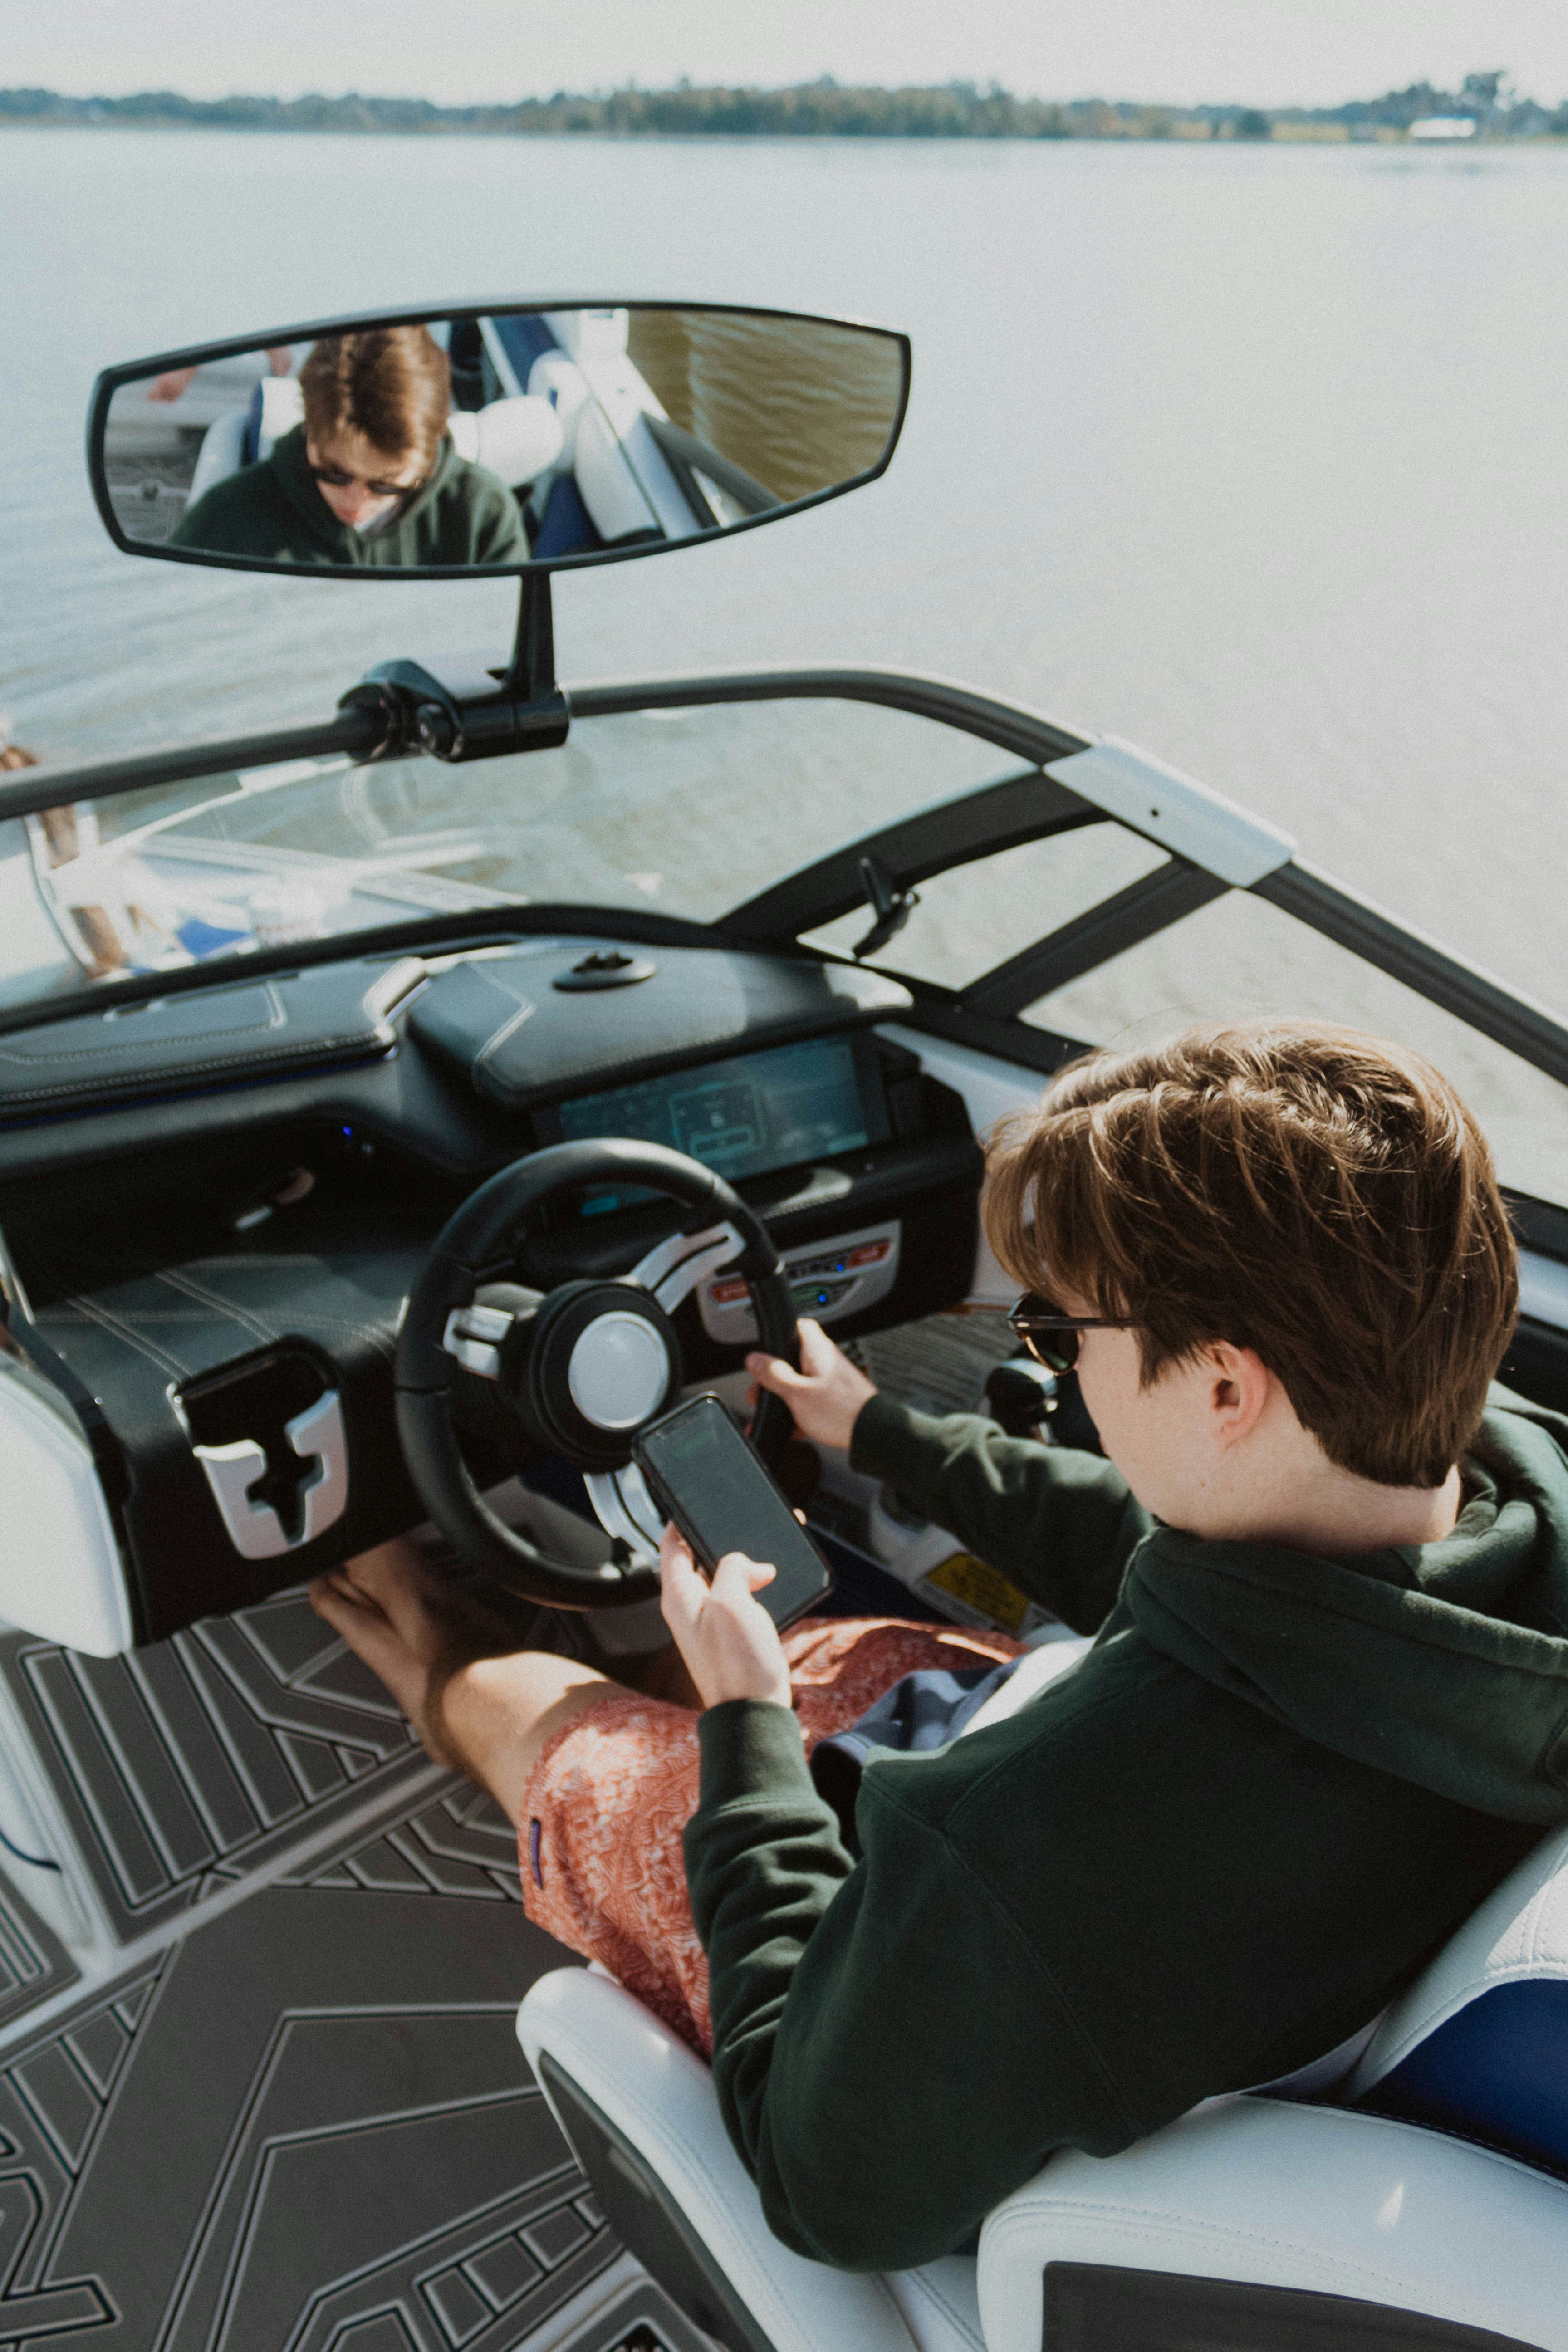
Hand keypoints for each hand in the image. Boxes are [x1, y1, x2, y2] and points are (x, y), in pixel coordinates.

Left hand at [658, 1524, 792, 1710]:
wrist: (753, 1713)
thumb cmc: (737, 1663)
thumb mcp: (731, 1603)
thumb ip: (731, 1569)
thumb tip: (744, 1564)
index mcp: (679, 1596)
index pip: (670, 1548)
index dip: (680, 1522)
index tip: (690, 1502)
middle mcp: (690, 1608)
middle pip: (700, 1560)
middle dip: (723, 1540)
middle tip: (743, 1522)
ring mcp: (711, 1622)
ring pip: (724, 1577)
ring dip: (744, 1562)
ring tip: (768, 1551)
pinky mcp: (731, 1634)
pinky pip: (739, 1597)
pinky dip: (754, 1583)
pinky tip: (774, 1580)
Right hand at [747, 1317, 875, 1452]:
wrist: (873, 1435)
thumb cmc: (841, 1411)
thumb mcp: (797, 1393)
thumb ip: (774, 1374)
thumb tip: (754, 1359)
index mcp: (817, 1351)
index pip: (800, 1326)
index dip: (781, 1334)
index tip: (765, 1350)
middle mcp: (827, 1361)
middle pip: (795, 1360)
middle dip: (775, 1378)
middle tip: (762, 1392)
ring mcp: (834, 1380)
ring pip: (803, 1384)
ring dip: (787, 1399)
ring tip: (774, 1416)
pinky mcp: (839, 1399)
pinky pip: (813, 1402)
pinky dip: (801, 1413)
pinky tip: (793, 1430)